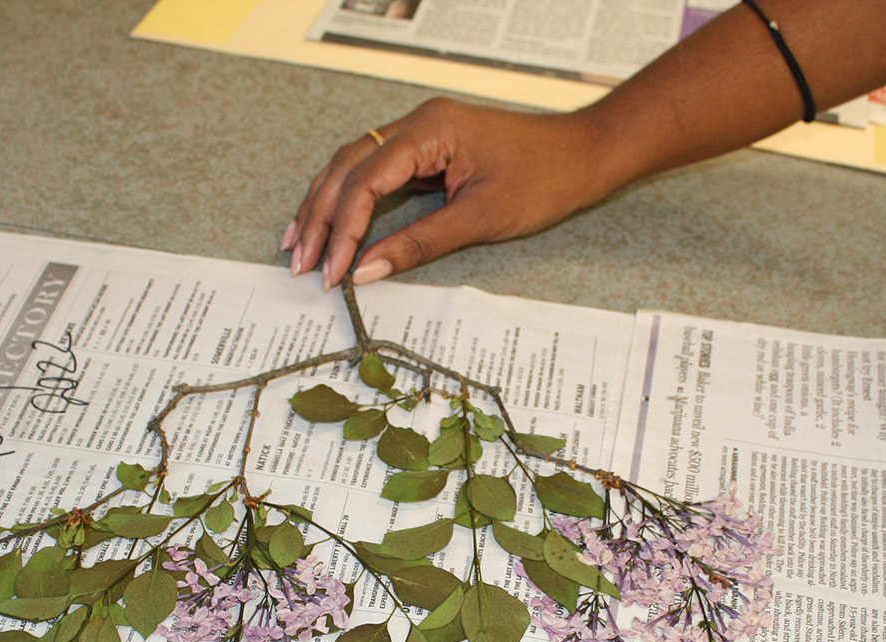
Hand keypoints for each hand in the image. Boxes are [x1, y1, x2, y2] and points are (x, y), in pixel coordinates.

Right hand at [284, 98, 621, 289]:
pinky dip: (349, 199)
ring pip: (353, 166)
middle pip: (347, 167)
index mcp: (430, 130)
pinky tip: (332, 224)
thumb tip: (366, 271)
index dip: (342, 229)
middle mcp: (417, 123)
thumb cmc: (544, 179)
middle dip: (320, 217)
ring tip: (301, 246)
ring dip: (325, 206)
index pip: (365, 181)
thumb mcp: (479, 219)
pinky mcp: (426, 149)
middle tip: (302, 264)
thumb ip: (418, 244)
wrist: (584, 154)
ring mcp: (420, 133)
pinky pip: (374, 171)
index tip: (331, 272)